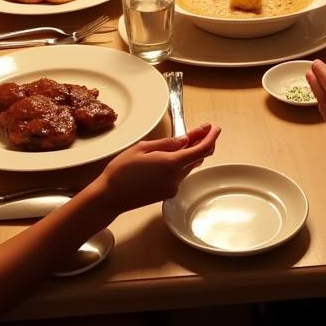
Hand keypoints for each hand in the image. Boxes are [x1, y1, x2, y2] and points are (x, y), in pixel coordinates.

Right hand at [95, 124, 219, 212]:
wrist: (110, 197)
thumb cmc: (122, 170)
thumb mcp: (143, 148)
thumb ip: (167, 144)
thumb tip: (185, 140)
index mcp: (171, 164)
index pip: (200, 150)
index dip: (210, 138)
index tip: (215, 128)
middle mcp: (176, 178)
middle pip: (197, 158)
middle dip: (204, 143)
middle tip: (206, 130)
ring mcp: (172, 188)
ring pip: (189, 167)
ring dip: (193, 153)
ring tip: (193, 138)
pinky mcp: (166, 194)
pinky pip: (180, 174)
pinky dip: (183, 163)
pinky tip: (180, 154)